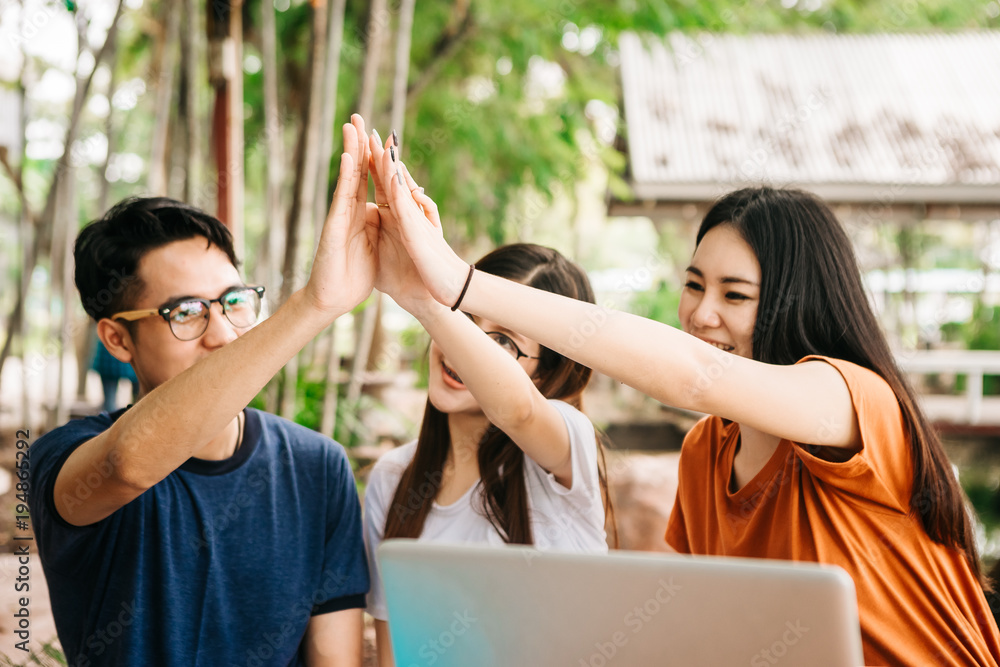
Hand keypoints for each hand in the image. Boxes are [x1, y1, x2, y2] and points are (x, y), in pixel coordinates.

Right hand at [302, 114, 378, 318]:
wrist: (334, 299)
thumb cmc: (353, 276)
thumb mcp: (375, 246)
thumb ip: (379, 226)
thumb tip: (386, 214)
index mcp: (363, 214)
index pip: (370, 180)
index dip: (375, 158)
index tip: (380, 134)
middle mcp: (350, 210)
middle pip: (357, 171)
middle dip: (359, 144)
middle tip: (359, 116)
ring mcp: (341, 216)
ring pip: (348, 178)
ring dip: (351, 152)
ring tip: (352, 126)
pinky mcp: (335, 227)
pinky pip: (343, 199)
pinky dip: (347, 177)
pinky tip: (351, 158)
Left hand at [369, 135, 469, 307]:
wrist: (433, 297)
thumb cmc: (413, 280)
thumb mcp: (391, 256)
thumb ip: (382, 242)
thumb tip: (374, 236)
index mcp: (394, 218)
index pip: (381, 185)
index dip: (371, 165)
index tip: (363, 141)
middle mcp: (404, 215)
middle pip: (391, 179)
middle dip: (381, 154)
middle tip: (373, 129)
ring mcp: (412, 222)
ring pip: (399, 188)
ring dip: (391, 165)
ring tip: (383, 141)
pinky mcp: (416, 235)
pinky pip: (406, 209)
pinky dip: (399, 191)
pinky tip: (393, 175)